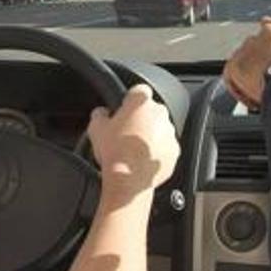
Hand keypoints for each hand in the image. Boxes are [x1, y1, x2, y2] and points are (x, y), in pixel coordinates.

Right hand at [87, 85, 178, 199]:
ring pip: (159, 129)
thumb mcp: (95, 128)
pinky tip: (141, 161)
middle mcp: (159, 113)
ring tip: (132, 150)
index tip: (124, 108)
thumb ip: (99, 114)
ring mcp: (170, 132)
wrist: (129, 180)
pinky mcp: (174, 150)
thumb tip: (102, 113)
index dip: (130, 99)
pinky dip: (157, 151)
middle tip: (125, 133)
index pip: (139, 90)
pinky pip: (166, 146)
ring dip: (149, 135)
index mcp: (140, 102)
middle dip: (140, 119)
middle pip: (150, 110)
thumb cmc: (114, 153)